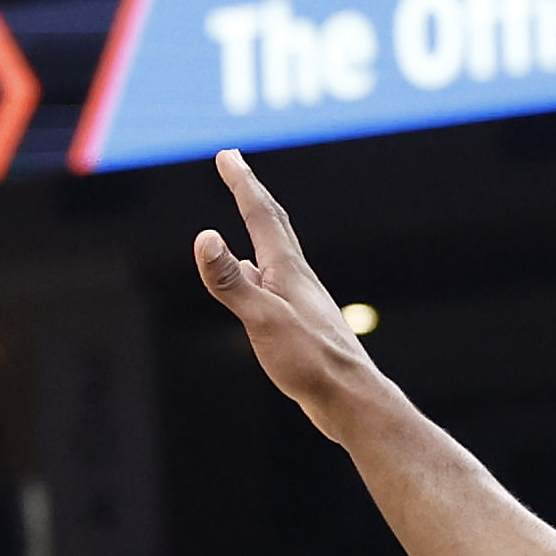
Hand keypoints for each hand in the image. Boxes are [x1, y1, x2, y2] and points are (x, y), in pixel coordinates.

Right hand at [192, 150, 381, 434]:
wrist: (350, 399)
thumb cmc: (309, 362)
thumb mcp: (262, 320)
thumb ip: (231, 282)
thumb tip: (204, 237)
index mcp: (287, 270)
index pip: (260, 214)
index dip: (242, 182)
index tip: (227, 155)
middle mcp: (297, 277)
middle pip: (273, 223)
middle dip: (251, 192)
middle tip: (235, 166)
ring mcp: (301, 299)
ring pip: (276, 251)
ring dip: (258, 226)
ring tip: (245, 215)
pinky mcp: (301, 323)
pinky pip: (275, 280)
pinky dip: (258, 267)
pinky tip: (254, 281)